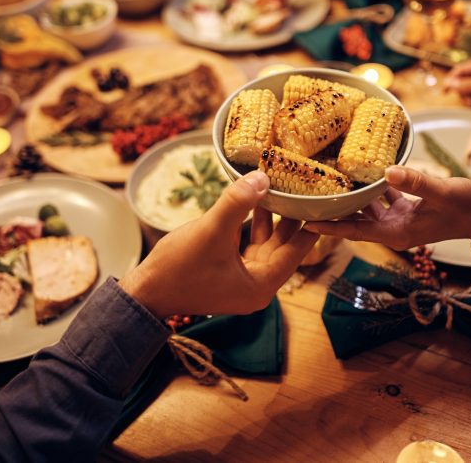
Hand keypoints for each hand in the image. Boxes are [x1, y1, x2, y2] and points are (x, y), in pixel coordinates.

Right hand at [120, 172, 316, 318]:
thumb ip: (237, 203)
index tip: (326, 198)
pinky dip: (252, 220)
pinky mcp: (229, 268)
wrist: (144, 292)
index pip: (298, 250)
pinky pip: (249, 240)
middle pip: (285, 244)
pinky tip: (255, 195)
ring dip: (271, 214)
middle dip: (293, 214)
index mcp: (262, 285)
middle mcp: (258, 284)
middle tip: (306, 184)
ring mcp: (243, 277)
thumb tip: (262, 176)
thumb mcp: (211, 231)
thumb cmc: (178, 269)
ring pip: (267, 240)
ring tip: (283, 182)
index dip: (312, 222)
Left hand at [303, 166, 470, 251]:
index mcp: (395, 232)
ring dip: (348, 197)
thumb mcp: (441, 192)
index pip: (353, 231)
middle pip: (353, 221)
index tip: (304, 221)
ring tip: (324, 181)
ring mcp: (398, 220)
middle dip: (331, 211)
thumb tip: (387, 170)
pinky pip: (380, 200)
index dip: (329, 226)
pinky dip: (368, 189)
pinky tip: (358, 170)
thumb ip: (416, 181)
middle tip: (304, 197)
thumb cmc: (467, 207)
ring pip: (365, 209)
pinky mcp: (406, 210)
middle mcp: (392, 229)